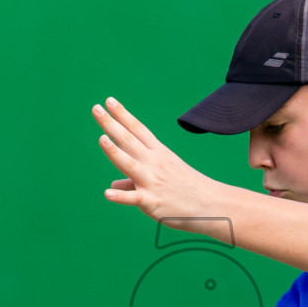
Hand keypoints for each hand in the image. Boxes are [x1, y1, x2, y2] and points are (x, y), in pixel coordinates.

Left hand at [93, 97, 224, 222]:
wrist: (212, 205)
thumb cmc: (187, 189)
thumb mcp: (163, 177)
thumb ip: (134, 180)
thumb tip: (113, 185)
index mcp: (159, 153)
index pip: (138, 130)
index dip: (123, 115)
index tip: (109, 101)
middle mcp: (154, 163)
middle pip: (129, 141)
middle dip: (111, 124)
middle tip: (95, 109)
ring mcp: (152, 182)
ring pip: (129, 165)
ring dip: (114, 152)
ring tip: (101, 139)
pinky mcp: (152, 202)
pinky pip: (134, 198)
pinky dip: (121, 196)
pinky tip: (108, 193)